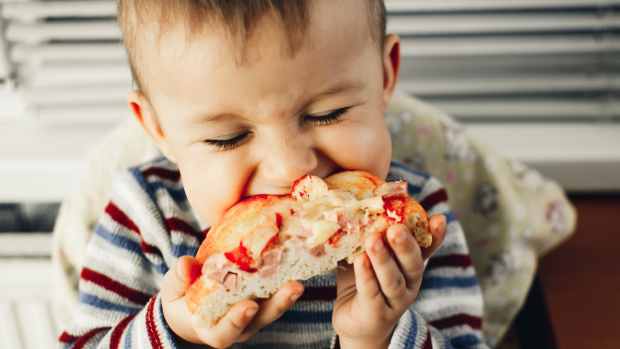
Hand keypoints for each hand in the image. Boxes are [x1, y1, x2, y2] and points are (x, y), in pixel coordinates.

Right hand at [161, 256, 303, 347]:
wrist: (192, 305)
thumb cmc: (181, 299)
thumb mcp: (173, 290)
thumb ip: (178, 279)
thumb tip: (185, 264)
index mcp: (212, 329)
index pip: (226, 333)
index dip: (237, 321)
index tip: (248, 306)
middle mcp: (238, 326)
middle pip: (261, 320)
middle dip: (278, 305)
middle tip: (293, 287)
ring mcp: (254, 315)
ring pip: (274, 308)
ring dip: (288, 294)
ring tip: (300, 279)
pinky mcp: (263, 300)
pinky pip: (277, 293)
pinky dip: (286, 280)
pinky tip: (297, 263)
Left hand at [333, 214, 446, 348]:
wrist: (355, 320)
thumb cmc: (362, 280)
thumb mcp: (367, 254)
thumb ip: (367, 232)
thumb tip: (355, 199)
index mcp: (410, 265)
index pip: (426, 249)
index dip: (434, 235)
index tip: (439, 218)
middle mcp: (409, 283)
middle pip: (413, 263)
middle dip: (405, 244)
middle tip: (396, 227)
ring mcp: (395, 300)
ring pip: (393, 279)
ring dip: (383, 258)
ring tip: (373, 239)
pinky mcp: (377, 314)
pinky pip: (372, 292)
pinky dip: (367, 276)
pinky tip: (360, 260)